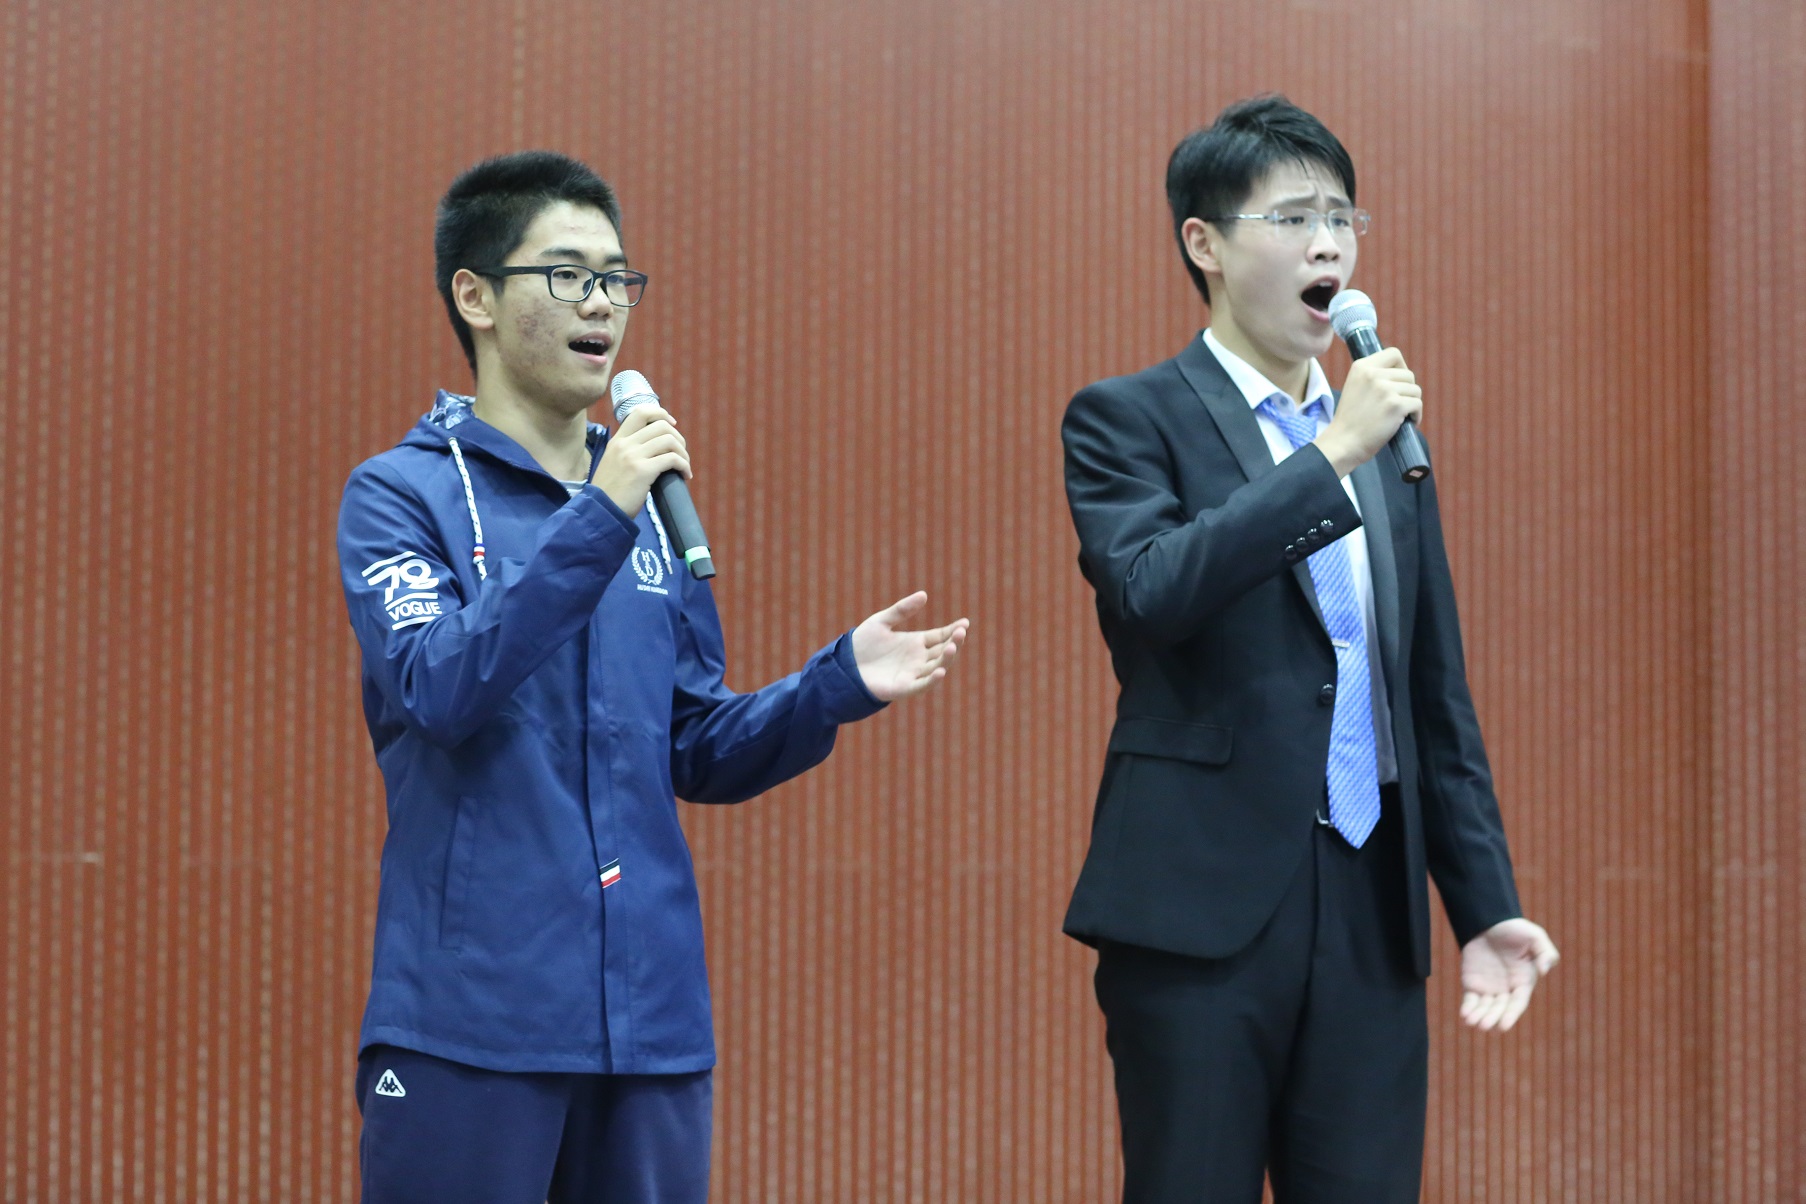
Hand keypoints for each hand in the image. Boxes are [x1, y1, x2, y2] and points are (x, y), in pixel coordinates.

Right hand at [591, 404, 689, 517]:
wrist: (601, 512)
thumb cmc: (610, 494)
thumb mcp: (613, 464)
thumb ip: (628, 453)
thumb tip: (655, 450)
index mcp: (617, 441)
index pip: (640, 412)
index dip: (661, 414)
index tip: (672, 424)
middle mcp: (625, 444)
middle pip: (661, 425)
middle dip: (678, 437)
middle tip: (681, 453)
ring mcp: (633, 456)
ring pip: (670, 440)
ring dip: (683, 453)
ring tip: (684, 466)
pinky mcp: (643, 471)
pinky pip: (672, 459)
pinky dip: (684, 466)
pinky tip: (685, 475)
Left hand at [850, 592, 969, 701]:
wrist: (844, 665)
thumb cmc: (863, 644)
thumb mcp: (882, 621)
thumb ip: (902, 610)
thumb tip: (924, 595)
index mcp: (916, 642)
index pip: (941, 636)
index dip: (954, 630)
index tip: (965, 623)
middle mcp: (919, 659)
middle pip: (943, 650)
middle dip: (954, 642)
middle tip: (961, 632)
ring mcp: (913, 673)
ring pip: (937, 667)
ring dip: (946, 658)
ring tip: (952, 647)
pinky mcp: (904, 687)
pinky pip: (922, 684)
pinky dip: (932, 680)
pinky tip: (941, 671)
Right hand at [1314, 347, 1422, 476]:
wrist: (1343, 443)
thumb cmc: (1351, 420)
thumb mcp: (1355, 387)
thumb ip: (1373, 376)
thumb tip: (1400, 373)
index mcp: (1361, 367)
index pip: (1394, 354)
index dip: (1401, 367)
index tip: (1398, 383)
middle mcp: (1373, 374)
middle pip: (1408, 374)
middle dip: (1407, 391)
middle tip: (1398, 405)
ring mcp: (1385, 389)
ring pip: (1415, 390)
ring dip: (1411, 404)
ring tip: (1399, 416)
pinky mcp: (1395, 405)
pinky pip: (1418, 404)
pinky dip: (1416, 416)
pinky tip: (1407, 423)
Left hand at [1459, 917, 1559, 1032]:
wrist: (1489, 920)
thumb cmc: (1515, 929)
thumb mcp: (1535, 936)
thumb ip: (1545, 952)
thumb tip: (1544, 971)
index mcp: (1523, 982)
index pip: (1518, 1003)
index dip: (1511, 1015)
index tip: (1503, 1026)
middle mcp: (1507, 989)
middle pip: (1500, 1009)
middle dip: (1492, 1018)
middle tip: (1484, 1026)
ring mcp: (1489, 988)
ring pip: (1485, 1008)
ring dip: (1479, 1016)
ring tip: (1472, 1023)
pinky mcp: (1473, 983)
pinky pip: (1470, 1000)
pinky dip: (1468, 1009)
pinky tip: (1465, 1016)